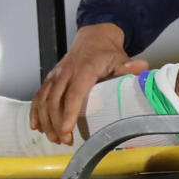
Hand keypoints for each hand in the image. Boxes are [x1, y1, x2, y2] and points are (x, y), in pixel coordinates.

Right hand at [29, 23, 145, 145]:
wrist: (94, 38)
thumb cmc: (107, 52)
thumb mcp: (120, 59)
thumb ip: (128, 67)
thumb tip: (143, 69)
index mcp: (83, 70)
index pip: (74, 94)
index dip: (69, 113)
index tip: (67, 129)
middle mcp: (66, 73)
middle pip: (55, 101)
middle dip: (57, 123)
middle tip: (64, 140)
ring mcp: (56, 75)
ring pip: (44, 100)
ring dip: (46, 121)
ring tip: (54, 138)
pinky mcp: (50, 78)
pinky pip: (39, 96)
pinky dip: (35, 111)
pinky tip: (36, 126)